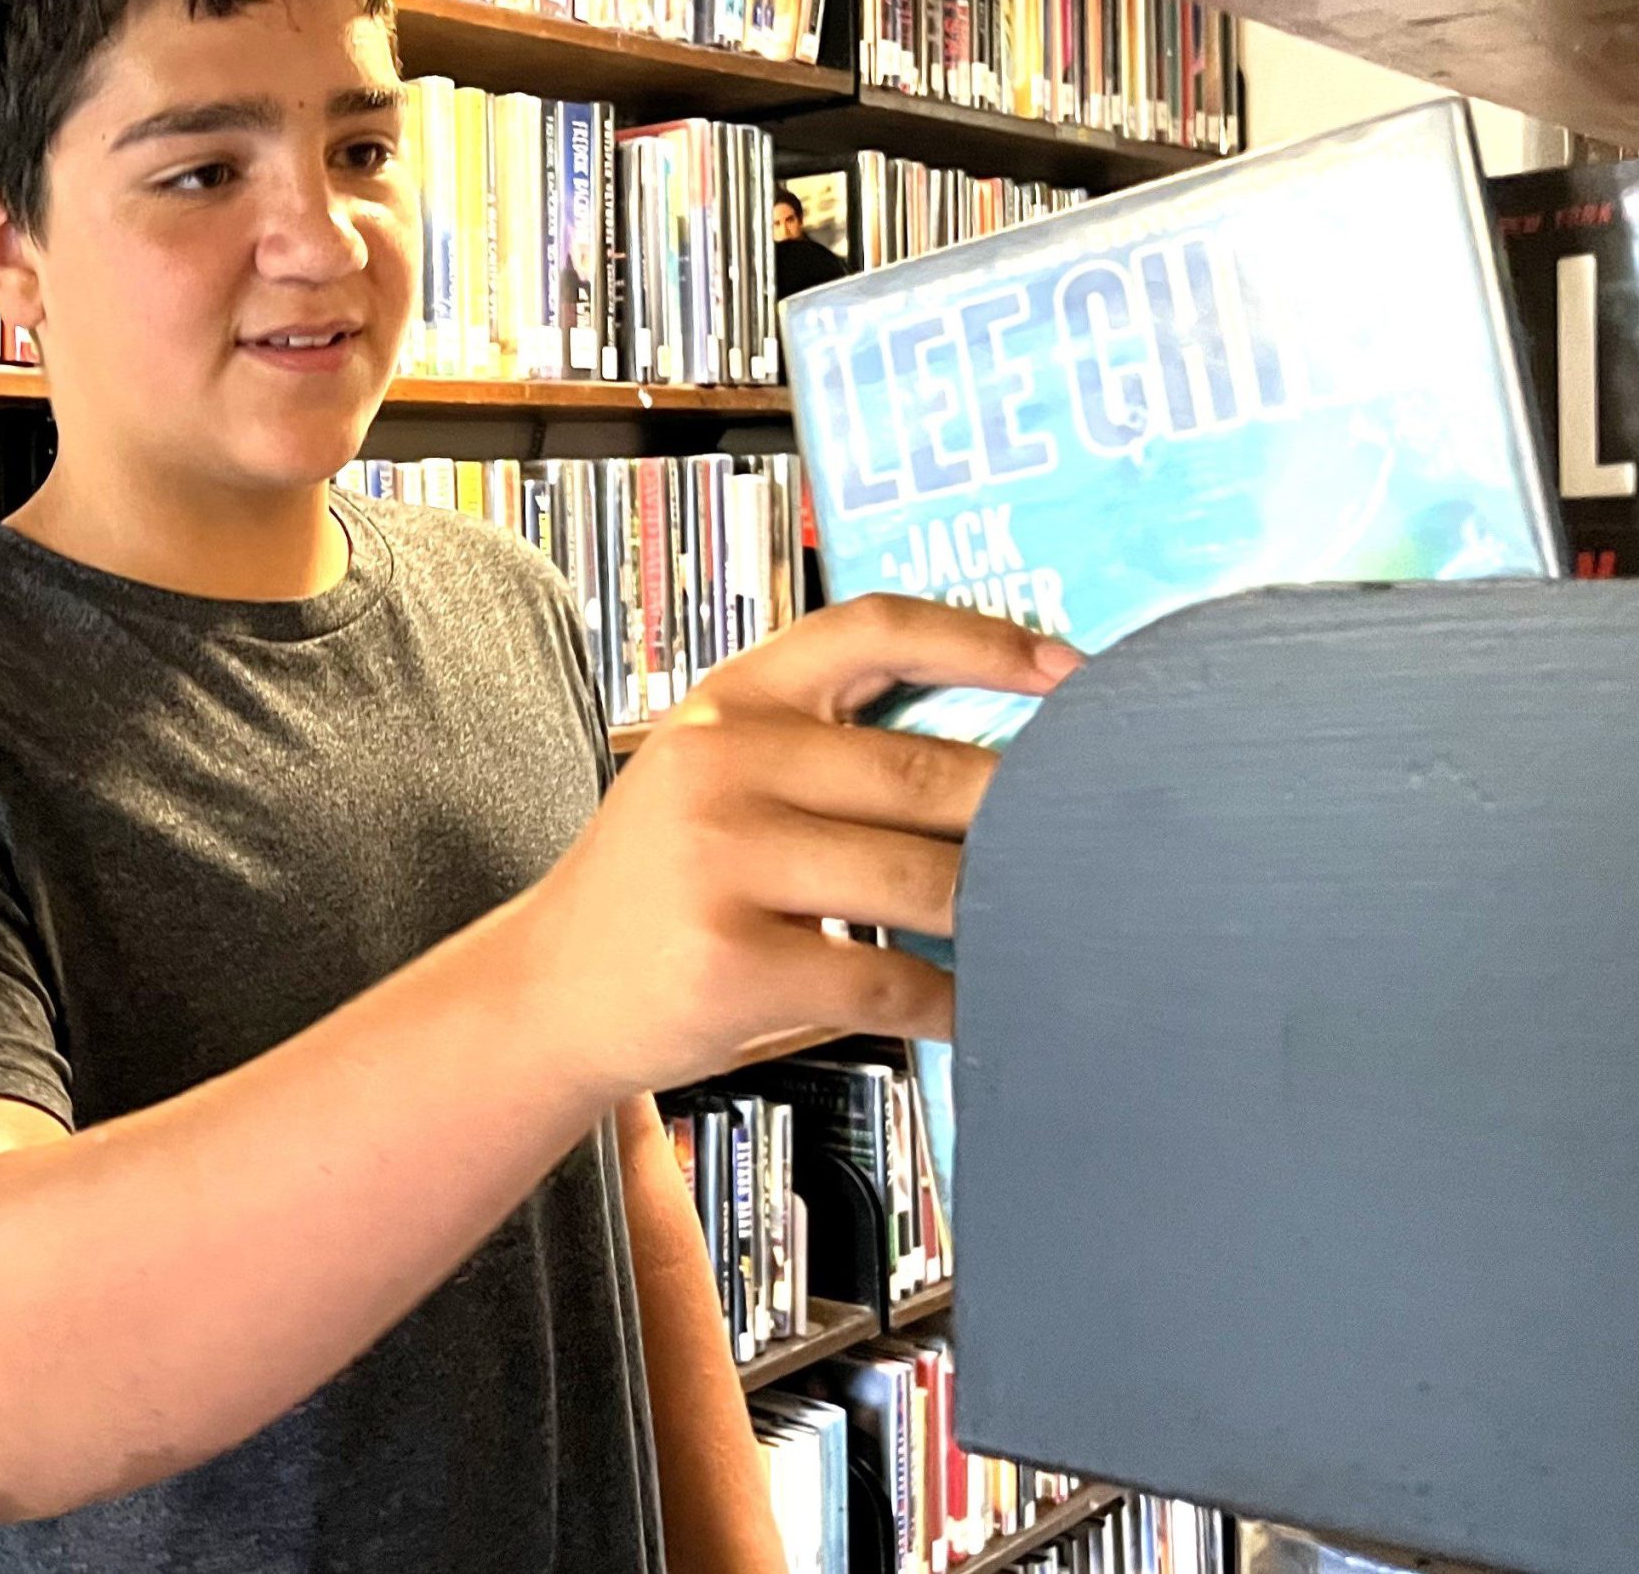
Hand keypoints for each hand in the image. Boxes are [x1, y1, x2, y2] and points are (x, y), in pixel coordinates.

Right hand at [507, 594, 1080, 1098]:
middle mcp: (721, 762)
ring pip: (920, 883)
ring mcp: (722, 861)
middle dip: (1021, 813)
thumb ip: (822, 749)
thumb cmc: (662, 884)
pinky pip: (887, 981)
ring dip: (998, 913)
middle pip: (922, 773)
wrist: (547, 990)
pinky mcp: (733, 961)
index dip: (985, 640)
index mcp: (730, 700)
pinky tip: (977, 1007)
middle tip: (1092, 836)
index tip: (1074, 672)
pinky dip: (951, 1001)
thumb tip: (1002, 763)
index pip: (873, 630)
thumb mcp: (714, 776)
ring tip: (1046, 924)